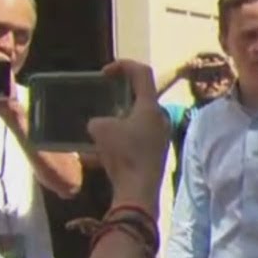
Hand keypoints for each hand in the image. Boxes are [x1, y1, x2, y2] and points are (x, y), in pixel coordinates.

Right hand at [88, 60, 170, 209]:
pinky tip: (99, 153)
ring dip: (117, 120)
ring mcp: (160, 138)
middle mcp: (160, 119)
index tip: (105, 72)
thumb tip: (99, 126)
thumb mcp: (100, 130)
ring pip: (136, 120)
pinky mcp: (155, 155)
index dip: (124, 65)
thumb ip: (97, 121)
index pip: (143, 73)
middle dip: (119, 96)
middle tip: (101, 99)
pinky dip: (119, 140)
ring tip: (97, 129)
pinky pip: (135, 140)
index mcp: (150, 107)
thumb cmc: (124, 154)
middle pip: (140, 98)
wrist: (139, 191)